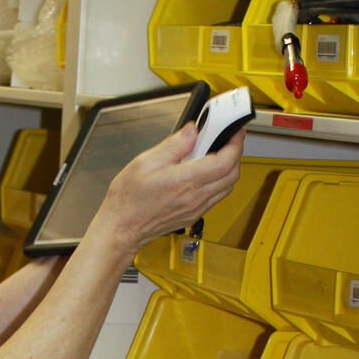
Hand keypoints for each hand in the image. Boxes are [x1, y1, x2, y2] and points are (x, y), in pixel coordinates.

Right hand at [94, 123, 243, 258]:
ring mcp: (196, 209)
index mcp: (186, 181)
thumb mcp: (146, 161)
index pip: (225, 162)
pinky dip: (219, 182)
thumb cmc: (129, 199)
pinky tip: (205, 173)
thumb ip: (174, 144)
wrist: (122, 228)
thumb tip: (192, 131)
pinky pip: (216, 197)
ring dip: (228, 169)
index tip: (234, 133)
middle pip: (232, 175)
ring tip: (216, 154)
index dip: (235, 144)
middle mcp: (195, 198)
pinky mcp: (194, 215)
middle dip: (235, 154)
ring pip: (227, 187)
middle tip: (227, 140)